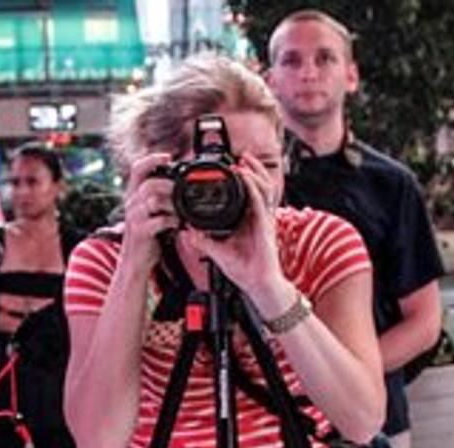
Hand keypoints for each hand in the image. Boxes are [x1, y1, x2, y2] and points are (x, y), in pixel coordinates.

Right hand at [118, 153, 176, 267]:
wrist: (135, 262)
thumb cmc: (146, 237)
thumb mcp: (150, 213)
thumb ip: (160, 198)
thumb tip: (178, 185)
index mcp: (133, 195)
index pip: (137, 168)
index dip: (152, 159)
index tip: (168, 156)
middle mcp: (131, 203)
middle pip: (149, 183)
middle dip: (169, 184)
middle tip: (181, 191)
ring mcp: (135, 217)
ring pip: (154, 200)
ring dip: (172, 203)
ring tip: (181, 211)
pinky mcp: (141, 231)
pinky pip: (159, 220)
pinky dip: (173, 221)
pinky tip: (178, 224)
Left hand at [185, 154, 285, 302]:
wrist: (258, 285)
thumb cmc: (244, 271)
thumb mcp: (218, 252)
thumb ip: (204, 241)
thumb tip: (188, 232)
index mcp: (248, 222)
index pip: (246, 195)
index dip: (241, 181)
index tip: (229, 170)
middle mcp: (257, 218)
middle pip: (258, 187)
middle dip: (251, 169)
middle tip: (239, 156)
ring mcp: (263, 220)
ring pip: (262, 188)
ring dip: (253, 172)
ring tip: (243, 161)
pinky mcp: (265, 224)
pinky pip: (259, 200)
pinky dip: (252, 186)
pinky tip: (245, 176)